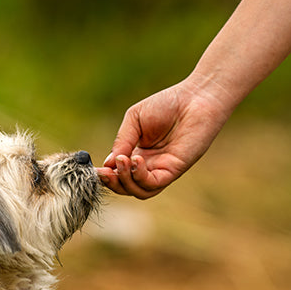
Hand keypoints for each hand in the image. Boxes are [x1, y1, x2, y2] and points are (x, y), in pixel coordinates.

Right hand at [97, 79, 231, 198]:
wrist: (196, 98)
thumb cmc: (167, 104)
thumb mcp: (134, 120)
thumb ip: (122, 141)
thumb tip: (108, 164)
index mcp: (137, 153)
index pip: (118, 174)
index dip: (106, 175)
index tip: (94, 169)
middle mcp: (149, 166)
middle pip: (126, 187)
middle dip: (112, 183)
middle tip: (105, 171)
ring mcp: (162, 169)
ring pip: (139, 191)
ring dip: (125, 181)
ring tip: (123, 161)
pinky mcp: (175, 170)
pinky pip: (153, 184)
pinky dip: (140, 176)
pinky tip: (136, 159)